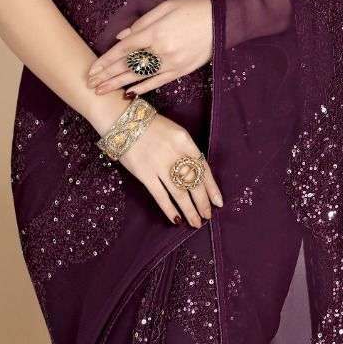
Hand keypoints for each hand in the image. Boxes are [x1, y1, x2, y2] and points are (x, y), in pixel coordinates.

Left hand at [86, 0, 212, 97]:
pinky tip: (129, 93)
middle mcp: (161, 51)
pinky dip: (143, 88)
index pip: (124, 50)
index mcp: (155, 33)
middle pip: (128, 66)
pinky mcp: (181, 70)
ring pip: (140, 77)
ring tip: (102, 92)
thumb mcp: (165, 8)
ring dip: (119, 85)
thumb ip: (141, 23)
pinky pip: (158, 82)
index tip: (91, 70)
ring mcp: (172, 63)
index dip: (106, 61)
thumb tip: (121, 37)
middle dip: (107, 76)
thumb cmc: (191, 10)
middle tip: (90, 85)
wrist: (221, 22)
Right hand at [116, 108, 223, 226]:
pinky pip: (160, 195)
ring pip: (179, 193)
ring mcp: (159, 164)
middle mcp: (175, 153)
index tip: (218, 202)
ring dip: (189, 210)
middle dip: (203, 202)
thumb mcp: (175, 133)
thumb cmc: (152, 127)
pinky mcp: (144, 173)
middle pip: (194, 183)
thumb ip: (187, 151)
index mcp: (185, 141)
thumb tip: (197, 177)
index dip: (212, 187)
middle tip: (207, 216)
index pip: (204, 168)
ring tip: (196, 222)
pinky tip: (176, 219)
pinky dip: (169, 209)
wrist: (124, 121)